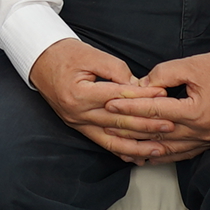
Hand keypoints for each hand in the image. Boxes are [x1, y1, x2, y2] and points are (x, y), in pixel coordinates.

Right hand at [27, 39, 170, 162]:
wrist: (38, 59)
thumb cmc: (64, 53)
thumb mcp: (90, 54)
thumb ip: (116, 69)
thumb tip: (138, 86)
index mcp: (79, 93)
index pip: (118, 97)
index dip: (143, 97)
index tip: (162, 95)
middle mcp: (77, 113)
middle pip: (118, 122)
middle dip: (146, 124)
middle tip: (170, 124)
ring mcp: (76, 122)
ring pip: (112, 139)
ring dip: (137, 145)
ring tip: (160, 148)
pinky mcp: (78, 126)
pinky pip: (102, 142)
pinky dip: (120, 150)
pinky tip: (137, 156)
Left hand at [104, 52, 209, 162]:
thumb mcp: (191, 66)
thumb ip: (163, 74)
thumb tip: (141, 85)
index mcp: (196, 112)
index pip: (154, 110)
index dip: (129, 106)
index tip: (109, 103)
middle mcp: (201, 131)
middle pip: (156, 133)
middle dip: (129, 127)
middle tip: (106, 122)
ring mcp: (206, 140)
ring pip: (167, 149)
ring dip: (142, 145)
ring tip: (119, 140)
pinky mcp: (209, 142)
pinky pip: (181, 154)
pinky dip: (162, 155)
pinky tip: (146, 154)